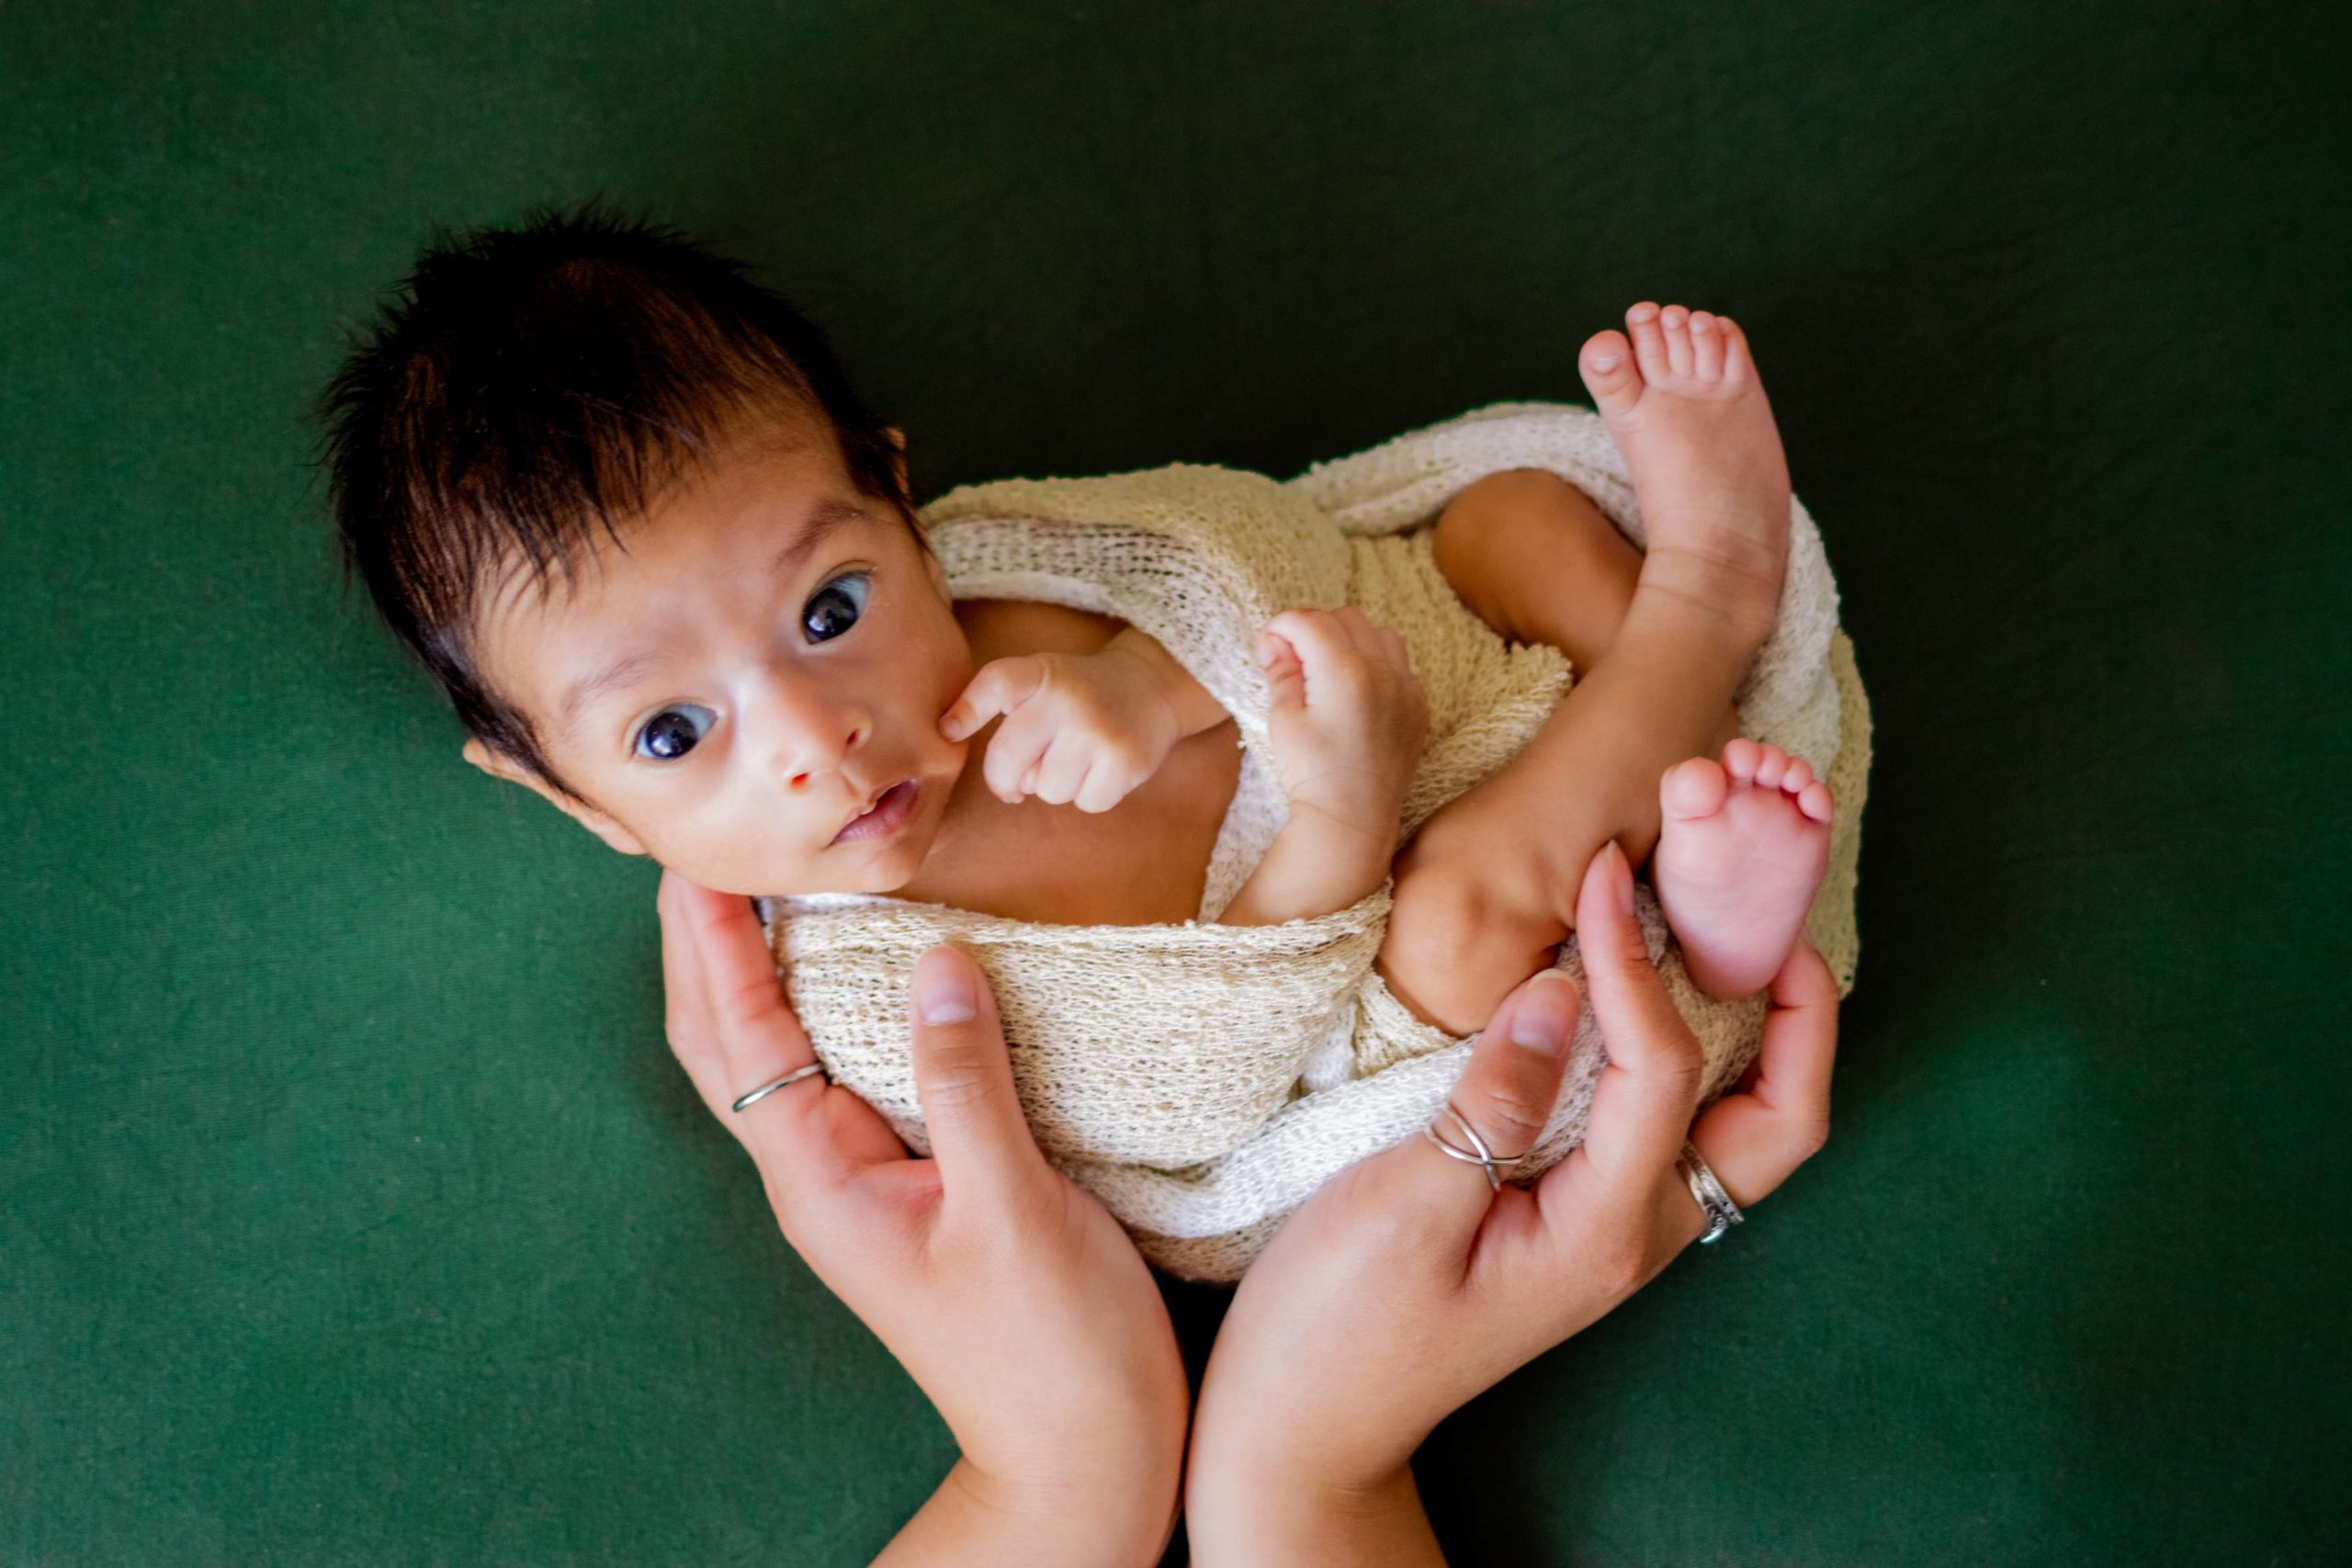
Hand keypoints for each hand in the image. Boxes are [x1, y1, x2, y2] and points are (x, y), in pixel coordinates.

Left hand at [656, 870, 1186, 1565]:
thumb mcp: (1013, 1209)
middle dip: (707, 951)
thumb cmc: (1053, 1350)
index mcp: (823, 1184)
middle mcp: (822, 1181)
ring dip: (754, 977)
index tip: (698, 862)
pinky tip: (854, 977)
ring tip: (753, 893)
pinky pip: (842, 1079)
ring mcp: (860, 1186)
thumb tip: (934, 963)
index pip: (743, 1040)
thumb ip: (967, 1083)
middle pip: (730, 1047)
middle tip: (702, 855)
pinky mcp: (909, 1186)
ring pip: (779, 1061)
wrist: (1084, 1455)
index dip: (716, 947)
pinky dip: (827, 1013)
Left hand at [939, 635, 1191, 811]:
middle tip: (1017, 780)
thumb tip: (946, 733)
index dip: (966, 710)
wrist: (1151, 687)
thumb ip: (994, 699)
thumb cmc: (1079, 691)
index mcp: (1040, 673)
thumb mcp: (1038, 677)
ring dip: (1055, 785)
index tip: (949, 731)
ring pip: (1047, 790)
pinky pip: (1085, 803)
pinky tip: (1100, 769)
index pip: (996, 683)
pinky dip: (1089, 794)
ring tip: (1075, 760)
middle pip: (1007, 760)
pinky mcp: (1125, 762)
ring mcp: (1097, 732)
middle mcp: (1066, 700)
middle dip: (1005, 781)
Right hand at [1186, 840, 1839, 1563]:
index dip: (1636, 963)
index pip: (1665, 1070)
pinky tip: (1630, 1001)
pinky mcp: (1577, 1218)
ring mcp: (1614, 1231)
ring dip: (1754, 1033)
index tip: (1598, 879)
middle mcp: (1637, 1234)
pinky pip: (1668, 1129)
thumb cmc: (1341, 1325)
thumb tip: (1556, 991)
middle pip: (1778, 1124)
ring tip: (1720, 937)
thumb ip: (1493, 1100)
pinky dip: (1682, 1056)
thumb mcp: (1403, 1204)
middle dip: (1797, 1018)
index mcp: (1605, 1231)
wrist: (1306, 1423)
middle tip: (1766, 914)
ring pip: (1739, 1128)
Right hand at [1256, 607, 1426, 847]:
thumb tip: (1275, 641)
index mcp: (1345, 672)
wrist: (1353, 820)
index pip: (1310, 621)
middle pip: (1346, 618)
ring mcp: (1407, 688)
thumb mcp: (1283, 720)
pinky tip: (1355, 690)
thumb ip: (1281, 672)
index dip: (1282, 625)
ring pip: (1379, 634)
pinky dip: (1376, 663)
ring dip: (1349, 639)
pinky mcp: (1418, 706)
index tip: (1269, 641)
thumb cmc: (1312, 774)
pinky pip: (1399, 664)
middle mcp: (1383, 671)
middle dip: (1315, 627)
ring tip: (1327, 669)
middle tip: (1294, 656)